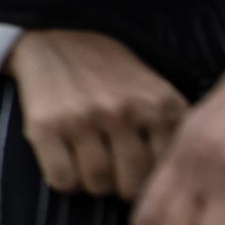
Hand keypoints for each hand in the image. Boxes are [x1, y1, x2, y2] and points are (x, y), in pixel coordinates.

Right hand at [7, 29, 185, 198]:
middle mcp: (123, 111)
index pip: (165, 173)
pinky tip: (65, 161)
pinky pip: (62, 180)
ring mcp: (83, 117)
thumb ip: (174, 131)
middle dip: (121, 187)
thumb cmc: (114, 77)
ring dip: (92, 184)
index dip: (152, 180)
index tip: (140, 171)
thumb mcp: (156, 93)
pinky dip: (64, 180)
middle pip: (131, 186)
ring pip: (97, 185)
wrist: (59, 37)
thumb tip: (178, 184)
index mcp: (159, 105)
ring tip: (89, 165)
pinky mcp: (46, 125)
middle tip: (113, 173)